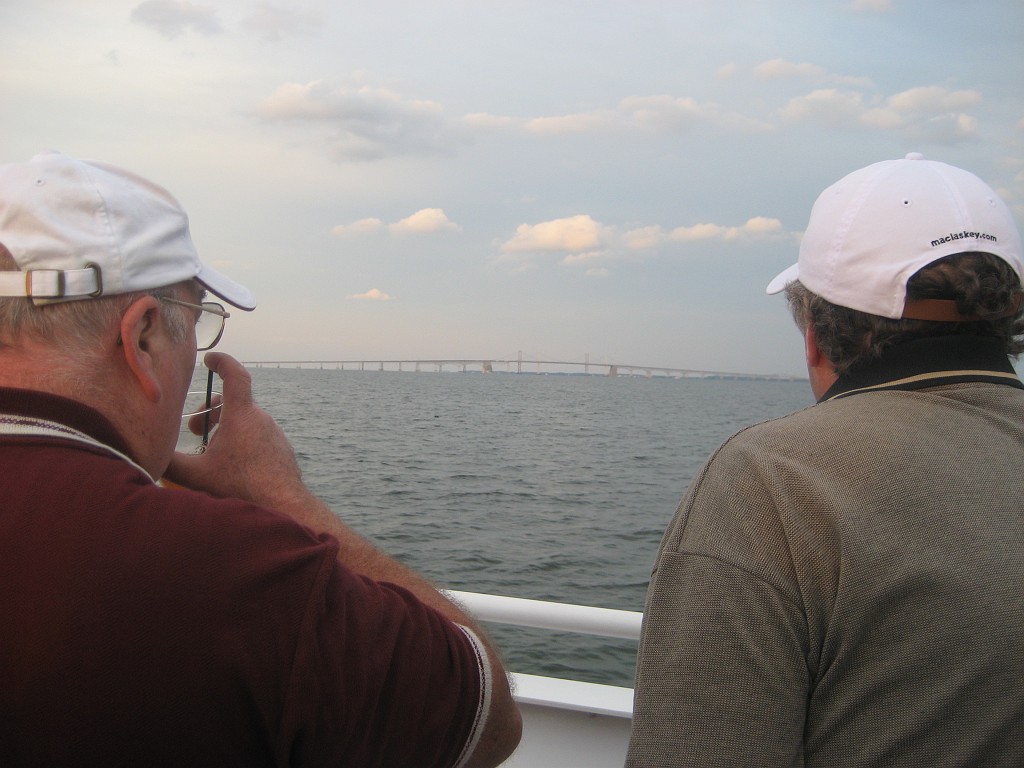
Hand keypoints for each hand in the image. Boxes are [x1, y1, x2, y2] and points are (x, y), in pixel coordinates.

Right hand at [165, 352, 304, 505]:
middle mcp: (261, 418)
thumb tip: (148, 452)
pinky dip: (241, 442)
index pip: (235, 375)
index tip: (210, 359)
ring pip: (245, 422)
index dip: (222, 362)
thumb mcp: (196, 475)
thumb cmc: (240, 487)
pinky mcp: (281, 448)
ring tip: (212, 453)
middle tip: (195, 430)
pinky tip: (232, 466)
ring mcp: (274, 433)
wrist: (283, 505)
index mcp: (242, 415)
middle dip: (210, 411)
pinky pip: (258, 437)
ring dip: (225, 429)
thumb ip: (169, 461)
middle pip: (233, 402)